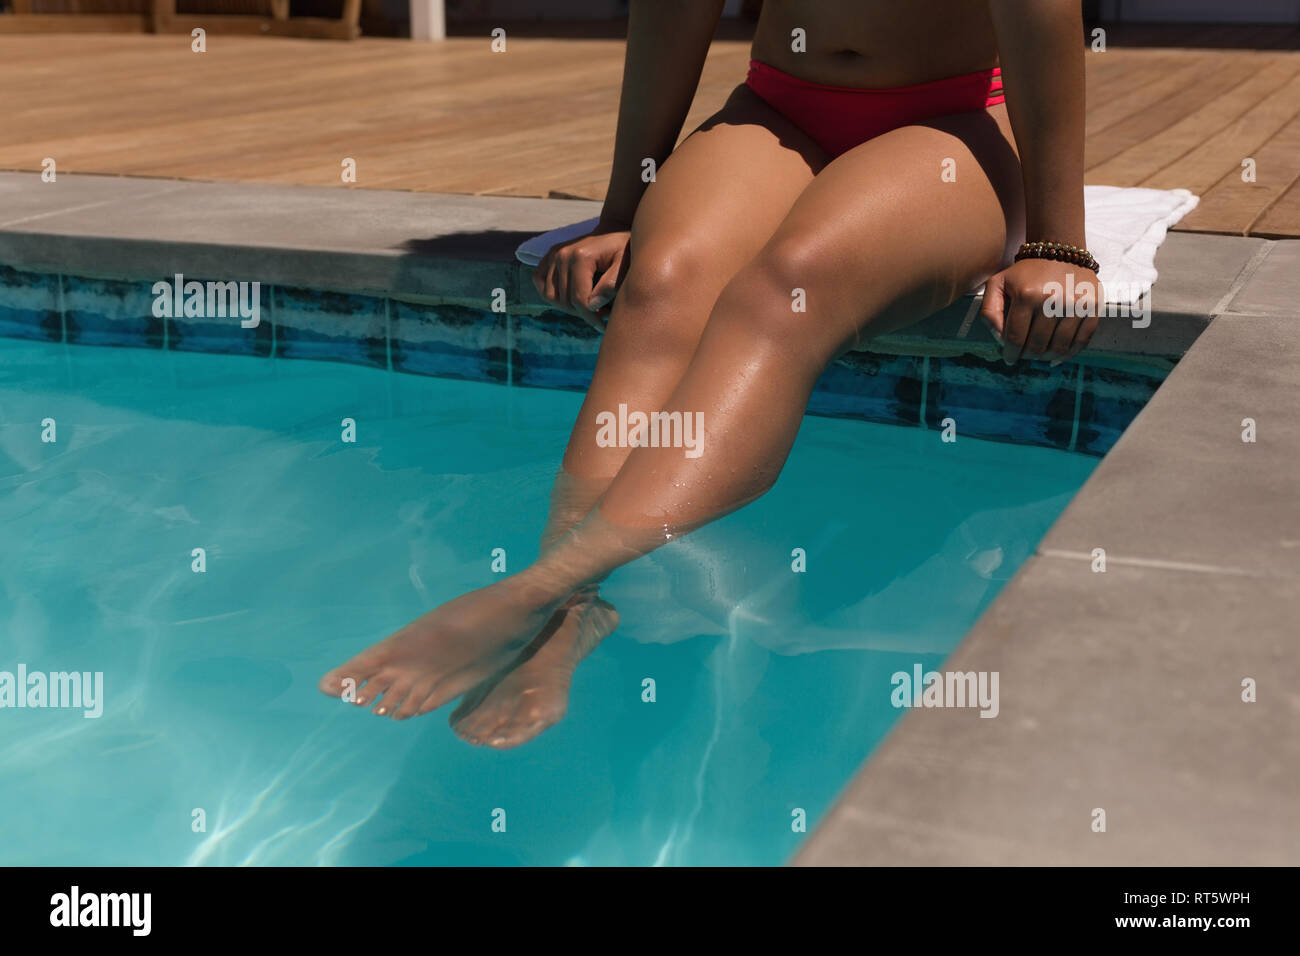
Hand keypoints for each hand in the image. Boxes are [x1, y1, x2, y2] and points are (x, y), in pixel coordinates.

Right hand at [531, 219, 630, 331]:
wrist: (613, 232)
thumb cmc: (623, 250)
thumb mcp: (625, 266)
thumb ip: (611, 285)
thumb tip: (592, 306)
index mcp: (581, 256)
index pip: (579, 299)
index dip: (591, 317)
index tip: (604, 323)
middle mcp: (562, 254)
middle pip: (565, 300)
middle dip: (582, 314)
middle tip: (600, 316)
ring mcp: (553, 254)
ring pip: (550, 296)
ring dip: (567, 307)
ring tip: (587, 308)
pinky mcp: (549, 255)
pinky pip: (540, 281)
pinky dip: (550, 293)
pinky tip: (569, 298)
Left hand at [979, 258, 1101, 364]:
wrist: (1060, 249)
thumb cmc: (1026, 271)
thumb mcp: (998, 283)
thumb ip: (989, 310)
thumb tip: (999, 339)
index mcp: (1027, 295)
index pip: (1015, 337)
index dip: (1010, 353)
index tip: (1009, 358)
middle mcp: (1052, 301)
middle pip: (1036, 345)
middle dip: (1027, 356)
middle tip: (1024, 356)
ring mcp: (1075, 304)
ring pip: (1059, 346)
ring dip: (1046, 358)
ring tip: (1039, 355)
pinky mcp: (1093, 306)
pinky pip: (1082, 340)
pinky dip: (1069, 353)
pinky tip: (1058, 357)